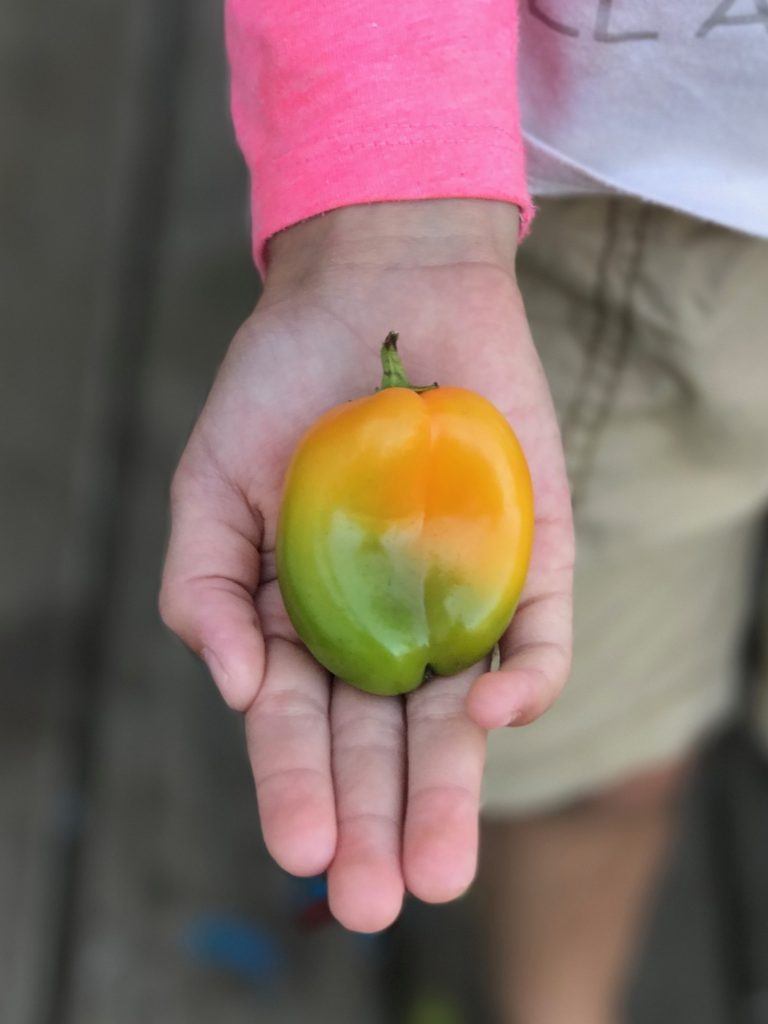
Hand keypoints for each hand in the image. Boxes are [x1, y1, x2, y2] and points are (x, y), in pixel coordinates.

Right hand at [159, 199, 572, 930]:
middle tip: (380, 899)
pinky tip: (491, 710)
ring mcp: (462, 594)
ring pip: (462, 712)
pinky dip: (524, 675)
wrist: (377, 286)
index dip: (298, 789)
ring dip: (453, 788)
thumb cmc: (281, 383)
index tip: (303, 853)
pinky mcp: (531, 554)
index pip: (301, 725)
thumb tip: (234, 691)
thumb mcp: (210, 485)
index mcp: (305, 621)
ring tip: (439, 867)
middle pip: (385, 741)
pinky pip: (537, 631)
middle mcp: (385, 624)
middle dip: (380, 820)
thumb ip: (203, 591)